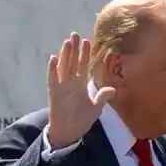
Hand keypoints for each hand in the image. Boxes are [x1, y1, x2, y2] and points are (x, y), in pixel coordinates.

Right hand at [45, 33, 114, 149]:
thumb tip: (113, 89)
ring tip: (67, 42)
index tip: (87, 40)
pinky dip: (53, 69)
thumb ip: (102, 97)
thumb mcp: (95, 108)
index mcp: (81, 85)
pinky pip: (53, 79)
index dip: (85, 54)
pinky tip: (53, 58)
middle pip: (73, 62)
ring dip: (65, 55)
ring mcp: (62, 87)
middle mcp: (71, 83)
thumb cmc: (81, 119)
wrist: (70, 131)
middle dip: (74, 49)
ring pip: (63, 67)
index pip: (83, 65)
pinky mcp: (54, 93)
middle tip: (75, 34)